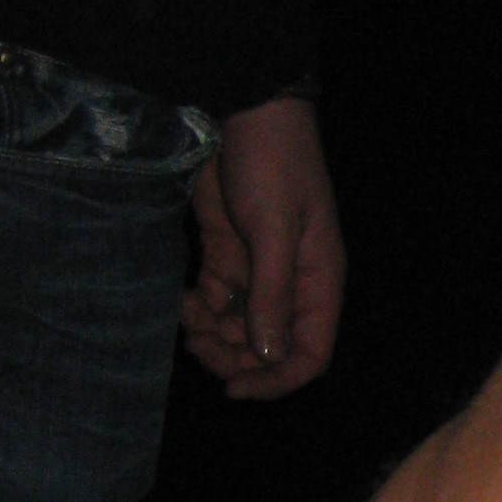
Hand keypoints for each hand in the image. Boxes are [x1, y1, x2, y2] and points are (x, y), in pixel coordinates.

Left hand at [181, 89, 344, 395]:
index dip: (277, 379)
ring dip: (213, 336)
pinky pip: (216, 302)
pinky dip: (199, 310)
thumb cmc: (274, 165)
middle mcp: (292, 285)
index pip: (310, 353)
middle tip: (199, 346)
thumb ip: (271, 293)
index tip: (235, 387)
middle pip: (270, 349)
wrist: (246, 113)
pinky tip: (184, 298)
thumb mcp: (273, 230)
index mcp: (318, 283)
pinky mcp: (228, 256)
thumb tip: (268, 354)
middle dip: (235, 358)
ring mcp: (259, 272)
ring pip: (239, 330)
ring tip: (188, 316)